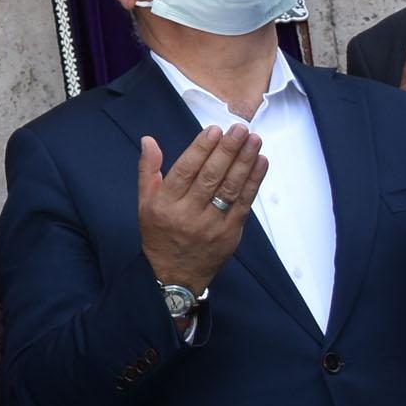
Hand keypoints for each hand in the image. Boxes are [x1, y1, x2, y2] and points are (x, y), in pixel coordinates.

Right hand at [138, 125, 266, 293]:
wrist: (175, 276)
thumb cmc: (159, 234)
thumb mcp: (144, 203)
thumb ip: (148, 170)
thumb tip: (148, 140)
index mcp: (165, 204)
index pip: (185, 171)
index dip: (201, 149)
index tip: (214, 130)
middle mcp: (188, 214)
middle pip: (211, 177)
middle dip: (228, 150)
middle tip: (240, 129)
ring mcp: (211, 225)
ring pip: (230, 188)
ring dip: (245, 162)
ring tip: (254, 140)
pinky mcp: (230, 234)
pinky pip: (243, 204)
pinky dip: (253, 182)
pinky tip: (260, 163)